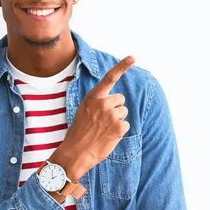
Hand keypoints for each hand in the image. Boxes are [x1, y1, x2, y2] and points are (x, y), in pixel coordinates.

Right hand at [50, 55, 134, 180]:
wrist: (75, 153)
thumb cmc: (79, 132)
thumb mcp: (85, 111)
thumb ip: (98, 103)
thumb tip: (117, 101)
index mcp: (93, 97)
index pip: (110, 77)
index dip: (122, 66)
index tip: (133, 57)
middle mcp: (103, 103)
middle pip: (120, 100)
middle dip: (115, 108)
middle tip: (102, 121)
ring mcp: (112, 115)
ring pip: (123, 112)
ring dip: (117, 120)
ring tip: (103, 129)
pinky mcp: (119, 127)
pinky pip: (126, 125)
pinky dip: (119, 132)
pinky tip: (107, 137)